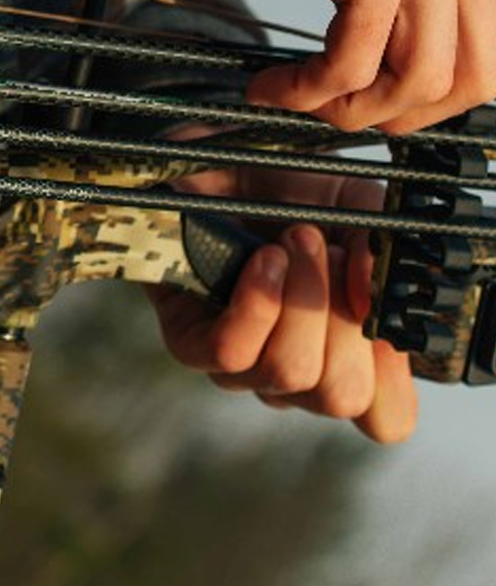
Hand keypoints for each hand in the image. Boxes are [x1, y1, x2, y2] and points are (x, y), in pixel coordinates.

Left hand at [146, 158, 416, 442]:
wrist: (227, 165)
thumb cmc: (297, 196)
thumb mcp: (363, 214)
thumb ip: (385, 254)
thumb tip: (377, 297)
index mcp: (343, 356)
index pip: (384, 419)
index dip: (394, 382)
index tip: (385, 320)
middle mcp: (293, 371)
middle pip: (339, 395)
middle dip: (347, 319)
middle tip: (334, 254)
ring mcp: (241, 365)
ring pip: (289, 371)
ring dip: (305, 298)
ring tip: (298, 240)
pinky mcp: (190, 342)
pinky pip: (231, 352)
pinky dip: (259, 303)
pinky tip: (265, 261)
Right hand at [191, 0, 495, 133]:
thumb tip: (388, 48)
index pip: (494, 51)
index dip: (434, 98)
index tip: (375, 99)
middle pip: (474, 79)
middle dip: (401, 115)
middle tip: (341, 110)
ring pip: (417, 80)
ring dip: (350, 110)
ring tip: (298, 97)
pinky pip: (352, 60)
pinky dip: (309, 90)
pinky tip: (271, 84)